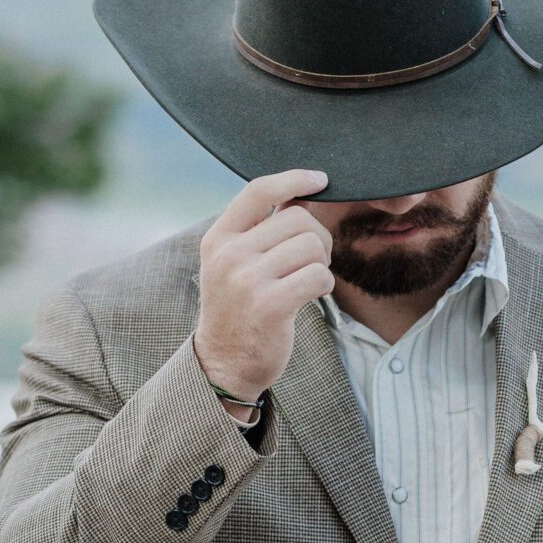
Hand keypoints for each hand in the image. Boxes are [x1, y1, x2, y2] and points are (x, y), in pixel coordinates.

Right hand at [193, 168, 333, 401]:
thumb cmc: (239, 309)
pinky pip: (320, 276)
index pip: (259, 191)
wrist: (224, 363)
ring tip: (306, 280)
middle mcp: (229, 255)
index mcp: (218, 238)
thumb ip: (258, 230)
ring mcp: (248, 280)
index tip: (321, 180)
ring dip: (321, 264)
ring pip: (313, 247)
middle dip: (318, 237)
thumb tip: (302, 193)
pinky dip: (324, 285)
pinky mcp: (271, 305)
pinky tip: (310, 296)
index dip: (295, 178)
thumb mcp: (233, 264)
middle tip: (313, 260)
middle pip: (298, 219)